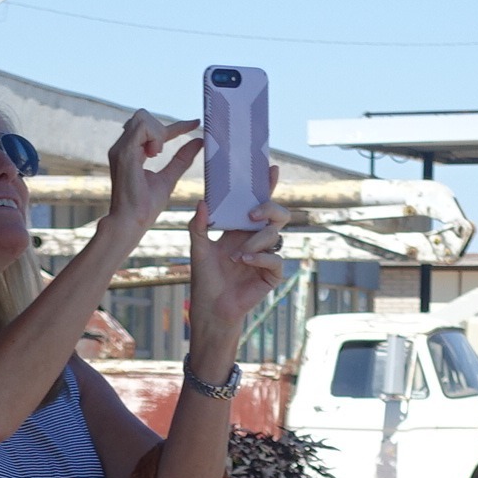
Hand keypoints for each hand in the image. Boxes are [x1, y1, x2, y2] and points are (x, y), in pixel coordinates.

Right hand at [100, 110, 201, 244]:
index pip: (152, 129)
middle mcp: (122, 148)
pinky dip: (155, 137)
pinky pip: (142, 127)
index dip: (176, 126)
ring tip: (157, 156)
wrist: (130, 223)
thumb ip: (181, 160)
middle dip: (161, 129)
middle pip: (143, 116)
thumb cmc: (144, 208)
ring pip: (142, 118)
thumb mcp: (168, 179)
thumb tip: (198, 142)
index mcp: (131, 153)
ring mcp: (120, 149)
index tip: (196, 124)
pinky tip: (155, 154)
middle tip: (162, 153)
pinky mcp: (124, 153)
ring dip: (157, 133)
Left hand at [187, 177, 287, 346]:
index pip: (259, 204)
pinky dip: (261, 258)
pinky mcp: (272, 274)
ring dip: (255, 242)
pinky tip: (245, 262)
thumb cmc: (205, 278)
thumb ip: (198, 225)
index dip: (267, 186)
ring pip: (275, 235)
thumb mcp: (198, 248)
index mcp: (242, 230)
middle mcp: (257, 239)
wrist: (211, 307)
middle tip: (251, 214)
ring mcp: (267, 256)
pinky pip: (276, 259)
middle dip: (269, 208)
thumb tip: (202, 202)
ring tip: (237, 256)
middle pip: (278, 214)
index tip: (271, 170)